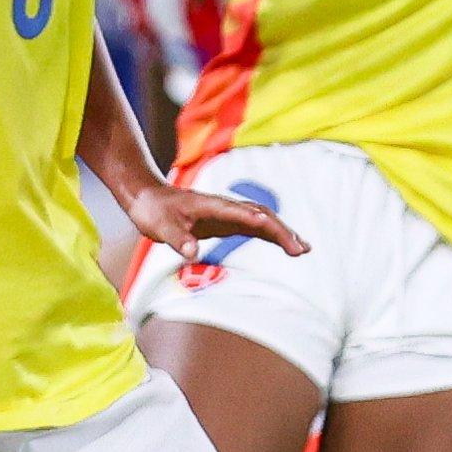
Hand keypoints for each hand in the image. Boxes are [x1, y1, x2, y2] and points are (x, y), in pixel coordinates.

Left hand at [123, 181, 306, 263]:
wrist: (148, 198)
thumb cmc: (154, 210)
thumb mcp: (161, 227)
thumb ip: (179, 240)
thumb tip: (193, 254)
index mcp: (216, 206)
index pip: (248, 215)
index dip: (271, 228)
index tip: (287, 240)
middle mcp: (227, 207)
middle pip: (263, 216)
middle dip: (284, 232)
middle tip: (303, 250)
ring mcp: (228, 214)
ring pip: (263, 220)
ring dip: (282, 233)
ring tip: (302, 249)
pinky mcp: (225, 222)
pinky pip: (254, 227)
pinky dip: (270, 235)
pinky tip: (282, 244)